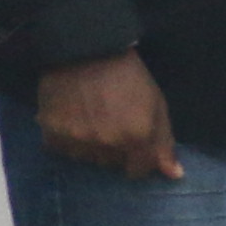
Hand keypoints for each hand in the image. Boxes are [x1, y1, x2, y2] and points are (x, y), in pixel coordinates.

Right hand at [33, 51, 178, 180]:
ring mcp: (77, 140)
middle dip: (114, 151)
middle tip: (111, 124)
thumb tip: (173, 174)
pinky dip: (67, 140)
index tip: (134, 146)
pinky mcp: (51, 133)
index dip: (139, 160)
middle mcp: (106, 144)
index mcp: (136, 138)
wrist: (87, 52)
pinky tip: (73, 120)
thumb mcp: (157, 105)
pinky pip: (62, 149)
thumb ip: (164, 142)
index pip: (138, 170)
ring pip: (86, 158)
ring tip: (91, 120)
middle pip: (111, 164)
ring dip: (90, 146)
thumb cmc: (129, 77)